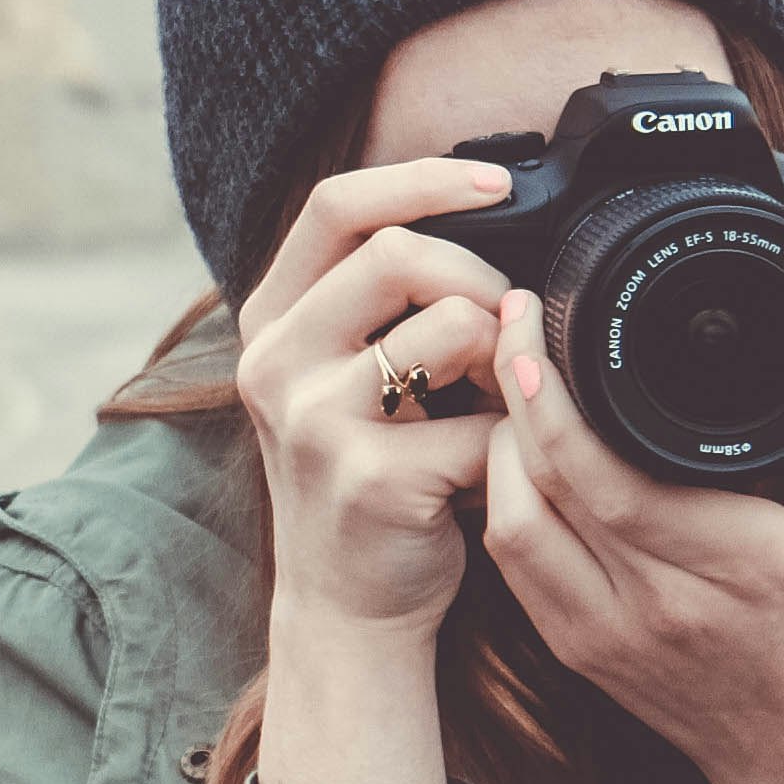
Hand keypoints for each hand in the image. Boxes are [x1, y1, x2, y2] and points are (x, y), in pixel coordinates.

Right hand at [235, 158, 513, 783]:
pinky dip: (512, 438)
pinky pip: (482, 421)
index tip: (499, 183)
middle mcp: (275, 363)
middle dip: (481, 273)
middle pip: (396, 253)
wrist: (346, 605)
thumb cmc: (368, 477)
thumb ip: (384, 302)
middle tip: (512, 318)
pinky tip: (500, 461)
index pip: (335, 205)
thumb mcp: (346, 375)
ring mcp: (313, 421)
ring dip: (504, 352)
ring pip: (448, 325)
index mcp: (271, 322)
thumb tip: (492, 219)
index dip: (422, 178)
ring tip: (504, 394)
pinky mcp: (369, 477)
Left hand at [482, 292, 783, 783]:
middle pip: (533, 491)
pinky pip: (516, 570)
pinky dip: (504, 508)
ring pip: (507, 531)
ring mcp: (602, 635)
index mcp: (726, 567)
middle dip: (506, 402)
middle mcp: (649, 603)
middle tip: (505, 329)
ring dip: (495, 455)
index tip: (531, 326)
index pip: (599, 474)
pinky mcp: (580, 654)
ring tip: (509, 388)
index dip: (546, 397)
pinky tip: (515, 462)